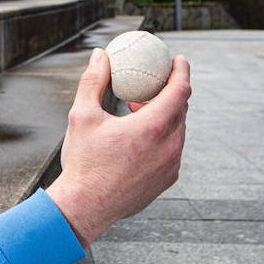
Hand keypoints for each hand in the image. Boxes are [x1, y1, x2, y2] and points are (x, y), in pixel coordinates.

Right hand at [47, 47, 190, 246]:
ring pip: (177, 131)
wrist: (84, 207)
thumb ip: (93, 81)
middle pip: (181, 110)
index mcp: (152, 127)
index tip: (178, 60)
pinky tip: (139, 139)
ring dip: (163, 116)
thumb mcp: (82, 116)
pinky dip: (161, 138)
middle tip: (149, 86)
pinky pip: (172, 151)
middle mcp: (168, 147)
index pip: (180, 90)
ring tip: (138, 113)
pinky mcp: (166, 180)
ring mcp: (170, 166)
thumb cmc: (83, 164)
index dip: (181, 71)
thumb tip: (100, 56)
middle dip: (168, 93)